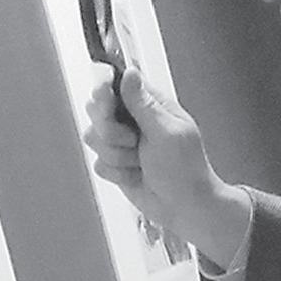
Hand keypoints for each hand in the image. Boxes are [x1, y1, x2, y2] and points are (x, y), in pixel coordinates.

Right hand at [81, 67, 248, 267]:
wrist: (185, 207)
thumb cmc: (186, 170)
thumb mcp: (167, 132)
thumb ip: (143, 104)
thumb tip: (130, 73)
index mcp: (149, 104)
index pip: (114, 83)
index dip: (103, 89)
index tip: (106, 100)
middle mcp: (131, 119)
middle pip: (95, 109)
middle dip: (110, 130)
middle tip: (134, 140)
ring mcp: (121, 142)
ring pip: (93, 138)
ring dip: (117, 155)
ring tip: (140, 161)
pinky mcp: (114, 163)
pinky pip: (98, 164)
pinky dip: (117, 173)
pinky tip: (136, 174)